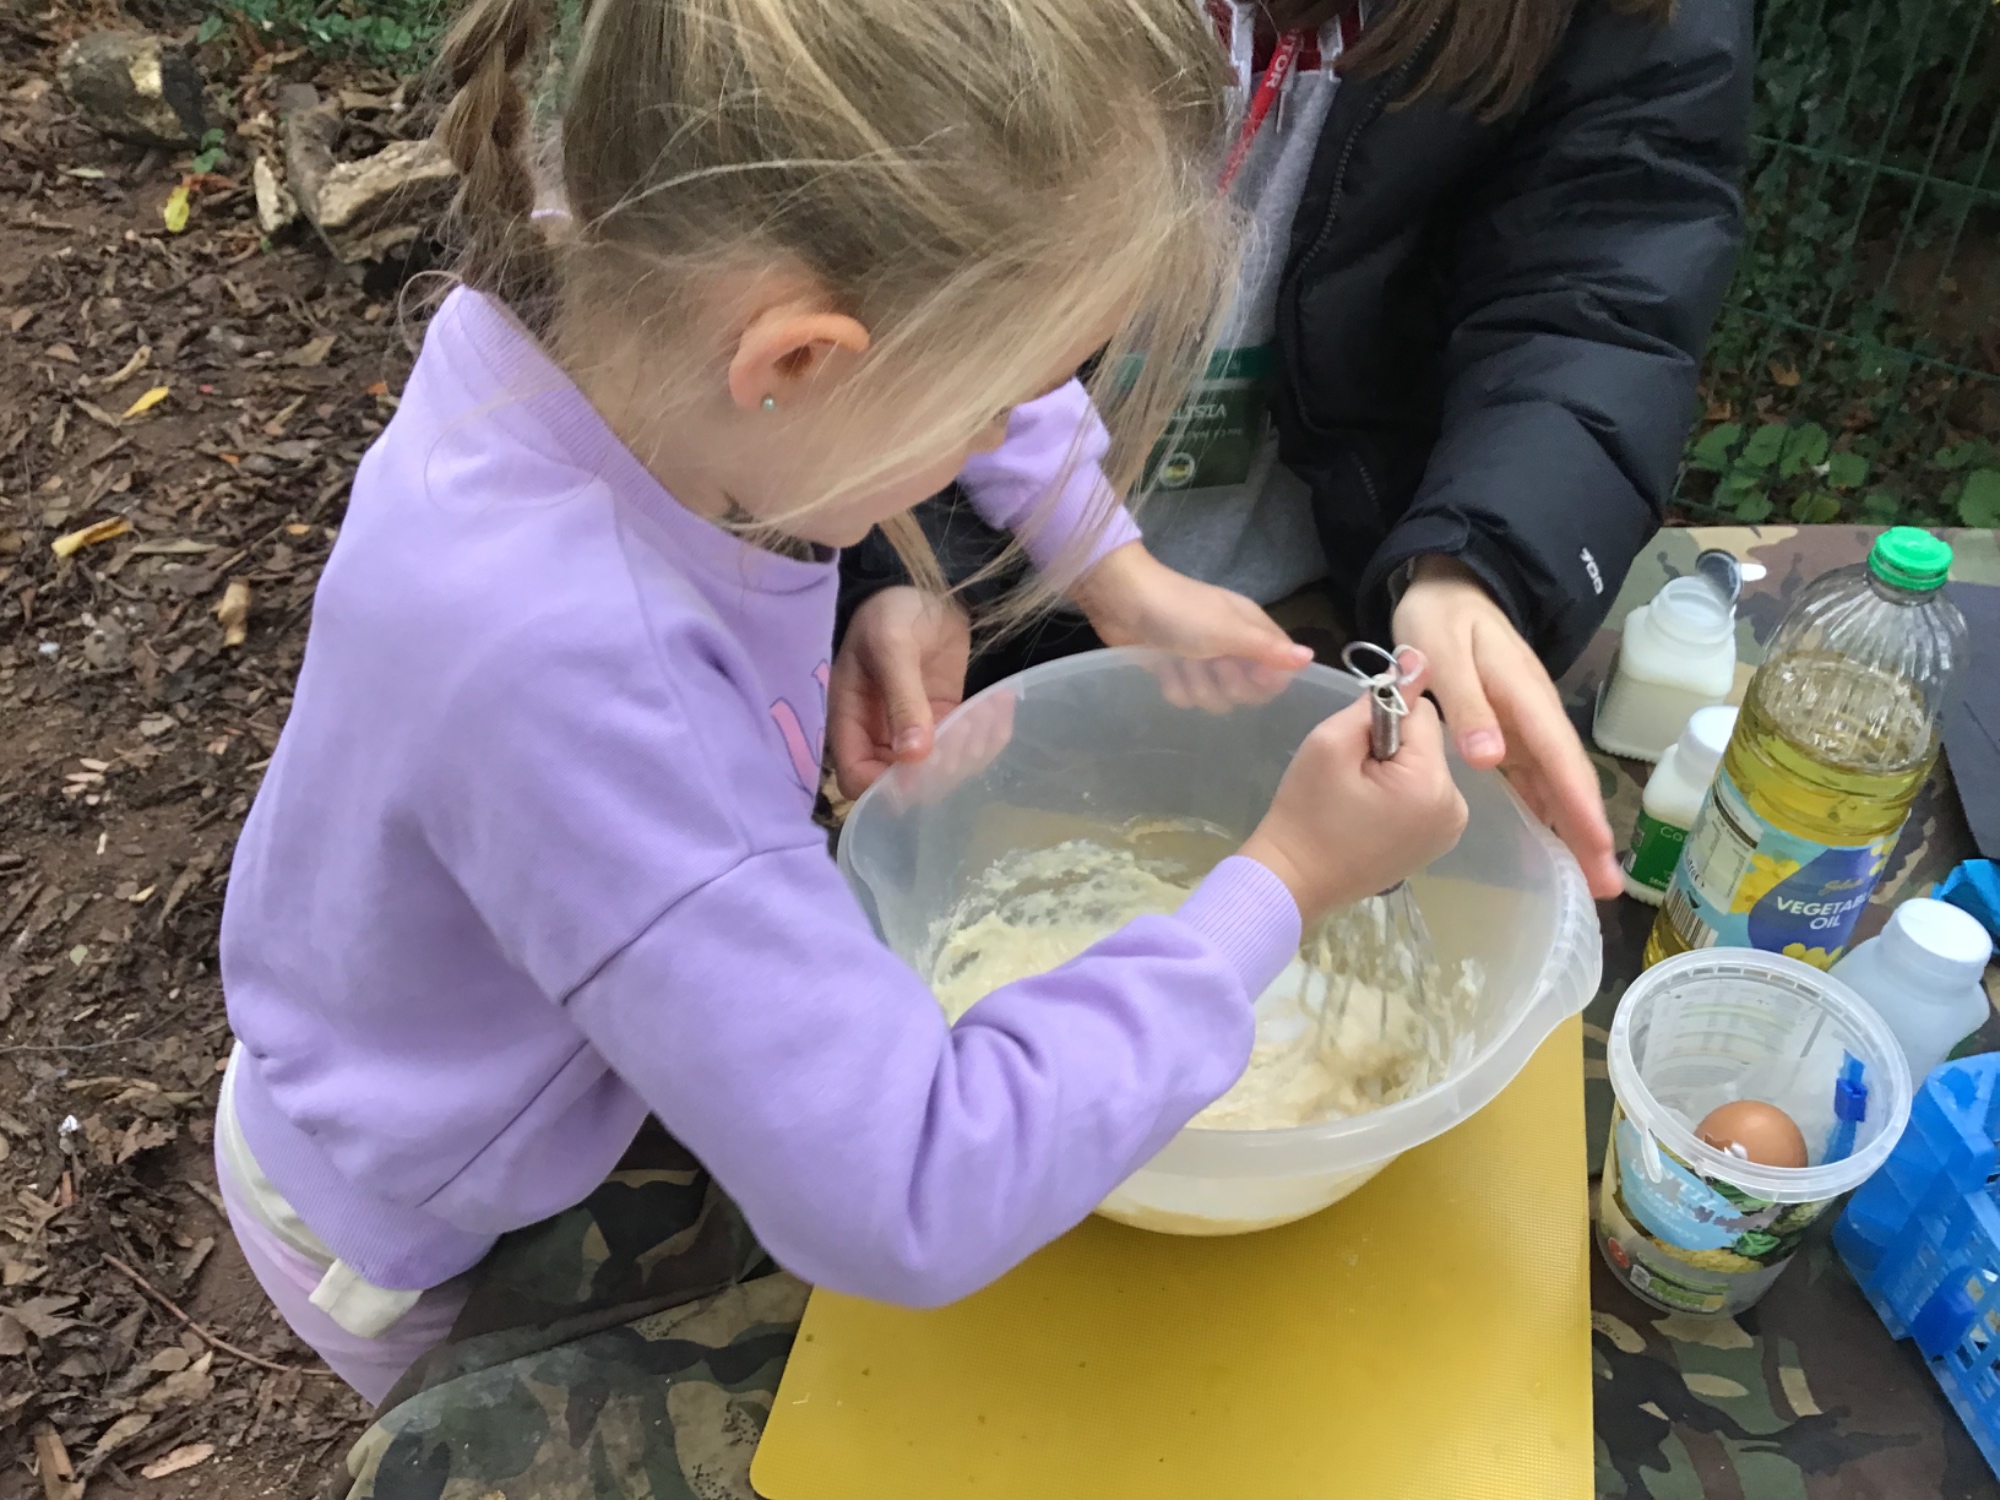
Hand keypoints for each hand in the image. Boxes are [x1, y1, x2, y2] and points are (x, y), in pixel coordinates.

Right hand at [828, 587, 970, 799]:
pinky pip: (969, 748)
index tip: (921, 766)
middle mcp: (881, 737)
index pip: (857, 779)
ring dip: (970, 752)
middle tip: (964, 733)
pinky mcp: (949, 723)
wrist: (929, 588)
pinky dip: (989, 735)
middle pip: (904, 786)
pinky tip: (999, 705)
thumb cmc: (893, 612)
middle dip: (938, 770)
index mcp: (852, 722)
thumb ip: (902, 700)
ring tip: (986, 711)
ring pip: (942, 773)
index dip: (884, 786)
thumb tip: (913, 756)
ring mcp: (918, 733)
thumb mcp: (892, 647)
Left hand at [1070, 541, 1311, 710]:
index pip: (1277, 673)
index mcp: (1251, 630)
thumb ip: (1268, 650)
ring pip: (1214, 698)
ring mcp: (1202, 660)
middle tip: (1208, 662)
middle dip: (1224, 683)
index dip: (1264, 681)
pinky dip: (1172, 685)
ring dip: (1194, 684)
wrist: (1122, 601)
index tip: (1247, 672)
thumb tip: (1311, 658)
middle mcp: (1231, 646)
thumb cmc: (1180, 611)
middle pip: (1246, 691)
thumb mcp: (1228, 630)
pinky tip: (1162, 668)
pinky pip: (1186, 697)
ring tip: (1179, 661)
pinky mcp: (1175, 671)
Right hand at [1240, 665, 1466, 924]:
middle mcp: (1456, 806)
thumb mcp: (1330, 743)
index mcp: (1432, 783)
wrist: (1294, 879)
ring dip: (1397, 769)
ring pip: (1427, 766)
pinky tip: (1371, 814)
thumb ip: (1376, 703)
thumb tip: (1419, 662)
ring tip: (1359, 797)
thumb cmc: (1306, 811)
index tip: (1353, 749)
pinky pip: (1427, 793)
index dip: (1381, 721)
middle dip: (1391, 747)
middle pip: (1429, 741)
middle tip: (1351, 777)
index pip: (1423, 712)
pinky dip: (1402, 793)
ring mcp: (1451, 830)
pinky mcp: (1440, 842)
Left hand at [1392, 555, 1621, 898]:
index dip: (1577, 806)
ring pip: (1556, 781)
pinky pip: (1537, 775)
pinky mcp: (1513, 728)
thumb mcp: (1442, 652)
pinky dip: (1550, 808)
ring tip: (1593, 876)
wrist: (1448, 585)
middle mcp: (1534, 712)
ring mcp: (1526, 722)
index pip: (1558, 758)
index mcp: (1523, 694)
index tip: (1598, 848)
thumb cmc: (1441, 618)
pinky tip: (1556, 839)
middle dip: (1588, 831)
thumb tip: (1492, 759)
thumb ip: (1465, 702)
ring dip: (1574, 827)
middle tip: (1606, 885)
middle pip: (1567, 777)